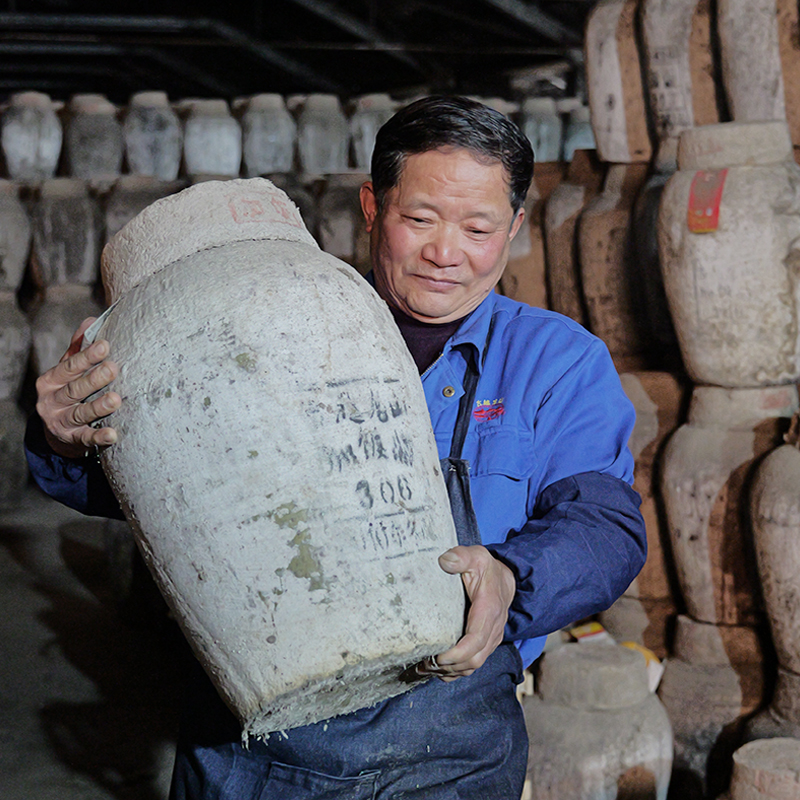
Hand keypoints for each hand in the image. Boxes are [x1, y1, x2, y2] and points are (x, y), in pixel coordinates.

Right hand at [35, 317, 120, 458]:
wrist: (55, 430)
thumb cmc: (67, 392)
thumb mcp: (68, 372)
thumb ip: (78, 349)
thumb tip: (91, 321)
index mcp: (51, 380)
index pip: (70, 366)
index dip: (87, 356)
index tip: (105, 345)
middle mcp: (52, 400)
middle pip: (75, 389)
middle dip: (94, 379)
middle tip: (113, 369)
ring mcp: (60, 421)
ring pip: (80, 413)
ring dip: (98, 406)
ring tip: (115, 400)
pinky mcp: (71, 439)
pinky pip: (86, 438)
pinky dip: (99, 436)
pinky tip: (113, 434)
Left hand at [417, 545, 515, 681]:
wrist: (505, 579)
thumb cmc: (487, 568)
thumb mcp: (476, 556)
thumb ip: (461, 557)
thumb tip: (444, 561)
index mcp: (488, 610)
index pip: (476, 640)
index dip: (457, 654)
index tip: (438, 657)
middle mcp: (493, 629)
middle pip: (474, 659)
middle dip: (449, 667)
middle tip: (424, 664)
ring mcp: (491, 639)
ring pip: (474, 665)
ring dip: (450, 672)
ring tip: (425, 669)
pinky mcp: (487, 644)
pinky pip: (474, 664)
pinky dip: (457, 672)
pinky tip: (438, 671)